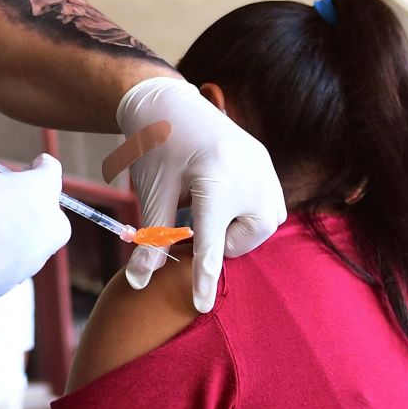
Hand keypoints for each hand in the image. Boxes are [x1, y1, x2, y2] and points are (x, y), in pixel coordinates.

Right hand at [0, 143, 69, 319]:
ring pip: (25, 252)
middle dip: (38, 208)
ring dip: (10, 235)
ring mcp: (13, 274)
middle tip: (13, 195)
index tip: (37, 162)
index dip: (43, 166)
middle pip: (52, 222)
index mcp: (33, 199)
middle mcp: (34, 241)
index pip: (51, 177)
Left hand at [117, 77, 286, 311]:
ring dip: (237, 228)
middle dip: (223, 242)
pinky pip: (268, 202)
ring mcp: (263, 166)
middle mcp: (249, 173)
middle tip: (194, 225)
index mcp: (216, 180)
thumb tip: (138, 282)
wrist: (166, 101)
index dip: (205, 279)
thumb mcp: (151, 193)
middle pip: (248, 237)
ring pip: (264, 223)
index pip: (213, 245)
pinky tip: (220, 198)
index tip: (202, 306)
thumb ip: (151, 238)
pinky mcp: (265, 161)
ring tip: (207, 210)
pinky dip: (246, 211)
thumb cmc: (155, 147)